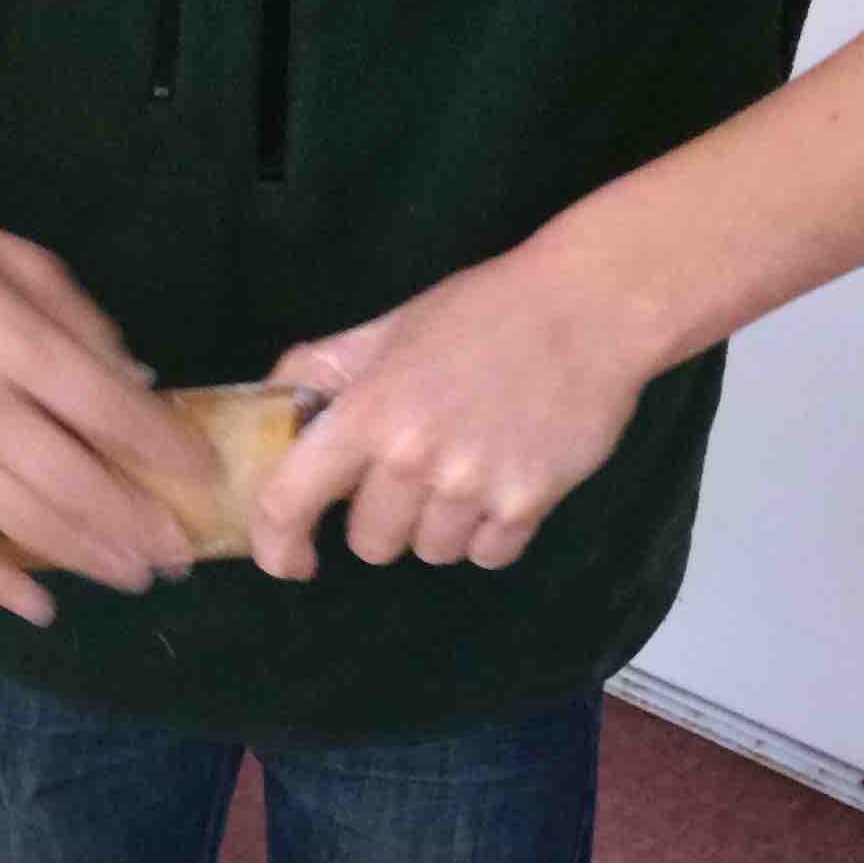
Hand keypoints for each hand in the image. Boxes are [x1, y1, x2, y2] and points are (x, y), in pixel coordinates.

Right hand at [0, 177, 209, 622]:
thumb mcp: (13, 258)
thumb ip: (80, 323)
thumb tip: (139, 389)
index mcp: (9, 337)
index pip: (107, 409)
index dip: (164, 447)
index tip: (206, 476)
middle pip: (75, 481)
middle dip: (138, 523)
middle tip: (182, 552)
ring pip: (23, 521)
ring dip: (87, 557)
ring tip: (136, 577)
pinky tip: (43, 610)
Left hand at [250, 245, 655, 581]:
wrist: (594, 304)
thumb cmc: (484, 313)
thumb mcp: (391, 327)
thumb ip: (323, 370)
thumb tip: (270, 404)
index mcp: (366, 413)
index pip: (287, 504)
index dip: (278, 545)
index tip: (294, 559)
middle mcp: (412, 457)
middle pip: (370, 545)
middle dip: (386, 519)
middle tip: (420, 470)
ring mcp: (470, 486)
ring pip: (430, 553)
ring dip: (442, 525)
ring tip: (472, 466)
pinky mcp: (526, 504)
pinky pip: (487, 555)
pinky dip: (492, 532)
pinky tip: (507, 479)